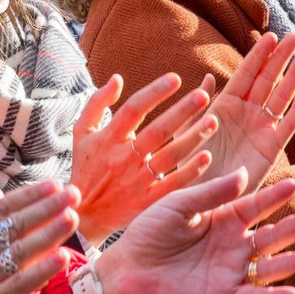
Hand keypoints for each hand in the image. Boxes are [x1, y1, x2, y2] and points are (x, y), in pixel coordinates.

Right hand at [0, 180, 79, 293]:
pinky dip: (42, 268)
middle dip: (47, 207)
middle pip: (17, 224)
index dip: (29, 194)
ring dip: (49, 232)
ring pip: (22, 249)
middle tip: (72, 194)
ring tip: (71, 217)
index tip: (54, 184)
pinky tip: (62, 257)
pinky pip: (22, 282)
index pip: (3, 207)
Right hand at [69, 73, 220, 244]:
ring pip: (170, 156)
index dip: (154, 92)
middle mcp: (123, 158)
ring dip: (192, 138)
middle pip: (157, 131)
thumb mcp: (82, 133)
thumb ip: (97, 103)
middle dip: (181, 112)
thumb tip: (117, 78)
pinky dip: (190, 171)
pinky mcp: (146, 201)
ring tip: (212, 121)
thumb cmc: (85, 168)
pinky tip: (206, 156)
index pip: (133, 109)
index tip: (175, 78)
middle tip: (203, 95)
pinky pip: (172, 184)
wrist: (83, 214)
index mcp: (108, 139)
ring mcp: (136, 181)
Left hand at [94, 170, 294, 293]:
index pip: (256, 205)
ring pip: (268, 266)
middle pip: (270, 234)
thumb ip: (211, 194)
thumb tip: (244, 174)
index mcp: (222, 217)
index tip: (294, 185)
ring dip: (292, 261)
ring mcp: (229, 270)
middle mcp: (232, 243)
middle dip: (294, 226)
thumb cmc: (149, 232)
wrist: (126, 268)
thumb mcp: (179, 205)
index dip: (275, 197)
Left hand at [200, 33, 294, 193]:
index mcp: (224, 106)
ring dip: (293, 79)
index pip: (245, 74)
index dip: (258, 56)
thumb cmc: (187, 167)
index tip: (270, 35)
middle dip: (280, 59)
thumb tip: (206, 77)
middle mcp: (246, 115)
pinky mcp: (270, 151)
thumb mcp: (186, 132)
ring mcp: (260, 131)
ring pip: (280, 99)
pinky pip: (285, 127)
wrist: (199, 199)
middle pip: (267, 81)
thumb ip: (198, 105)